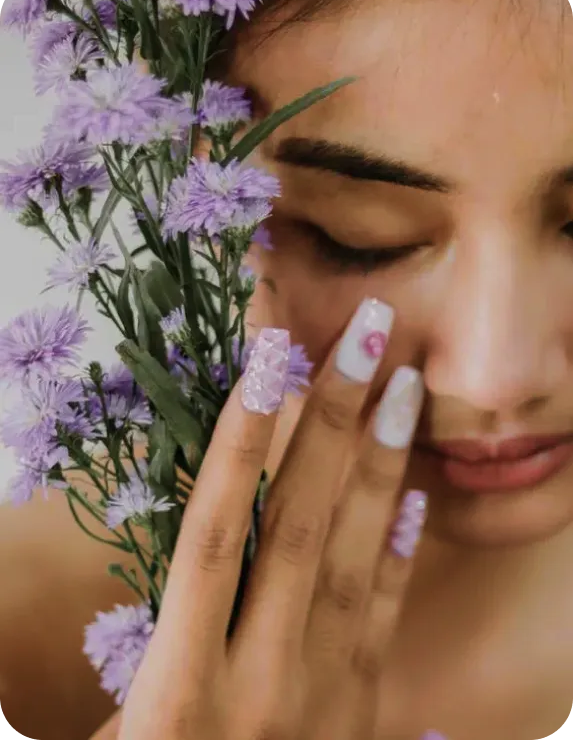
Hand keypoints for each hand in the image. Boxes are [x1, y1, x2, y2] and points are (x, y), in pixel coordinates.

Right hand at [118, 298, 428, 739]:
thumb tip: (187, 549)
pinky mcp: (360, 716)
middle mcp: (256, 679)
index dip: (239, 438)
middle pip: (298, 522)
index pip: (212, 530)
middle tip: (366, 332)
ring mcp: (321, 697)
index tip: (265, 356)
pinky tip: (412, 491)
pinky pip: (385, 620)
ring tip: (401, 385)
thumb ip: (156, 640)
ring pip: (353, 557)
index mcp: (177, 685)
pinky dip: (400, 551)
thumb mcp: (123, 732)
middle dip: (332, 417)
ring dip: (378, 464)